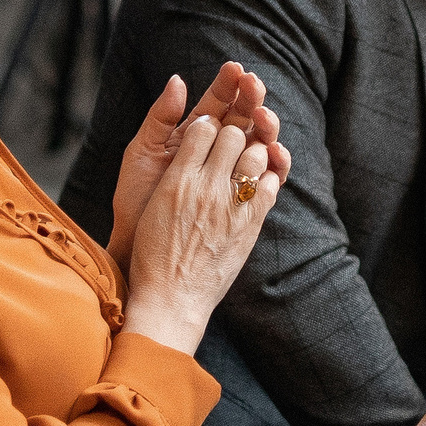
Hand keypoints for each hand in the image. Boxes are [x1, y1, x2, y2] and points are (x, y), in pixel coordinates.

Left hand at [106, 63, 270, 269]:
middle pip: (244, 118)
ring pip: (260, 142)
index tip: (235, 69)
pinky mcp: (244, 198)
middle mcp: (218, 151)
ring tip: (263, 117)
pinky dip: (276, 163)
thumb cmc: (136, 200)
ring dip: (267, 126)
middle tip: (254, 86)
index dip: (229, 85)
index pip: (218, 103)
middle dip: (252, 99)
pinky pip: (268, 177)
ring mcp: (233, 174)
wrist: (140, 246)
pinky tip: (274, 152)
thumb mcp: (142, 153)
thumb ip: (159, 118)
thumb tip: (179, 80)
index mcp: (194, 136)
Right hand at [120, 113, 290, 352]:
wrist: (171, 299)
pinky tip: (258, 183)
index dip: (208, 125)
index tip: (208, 133)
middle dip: (234, 133)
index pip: (202, 128)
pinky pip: (270, 184)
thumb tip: (194, 143)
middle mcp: (206, 187)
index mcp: (178, 180)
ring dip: (255, 151)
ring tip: (246, 161)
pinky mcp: (250, 224)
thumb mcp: (156, 206)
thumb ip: (177, 174)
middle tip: (230, 144)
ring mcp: (232, 206)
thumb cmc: (154, 256)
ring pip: (257, 155)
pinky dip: (268, 177)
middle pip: (233, 135)